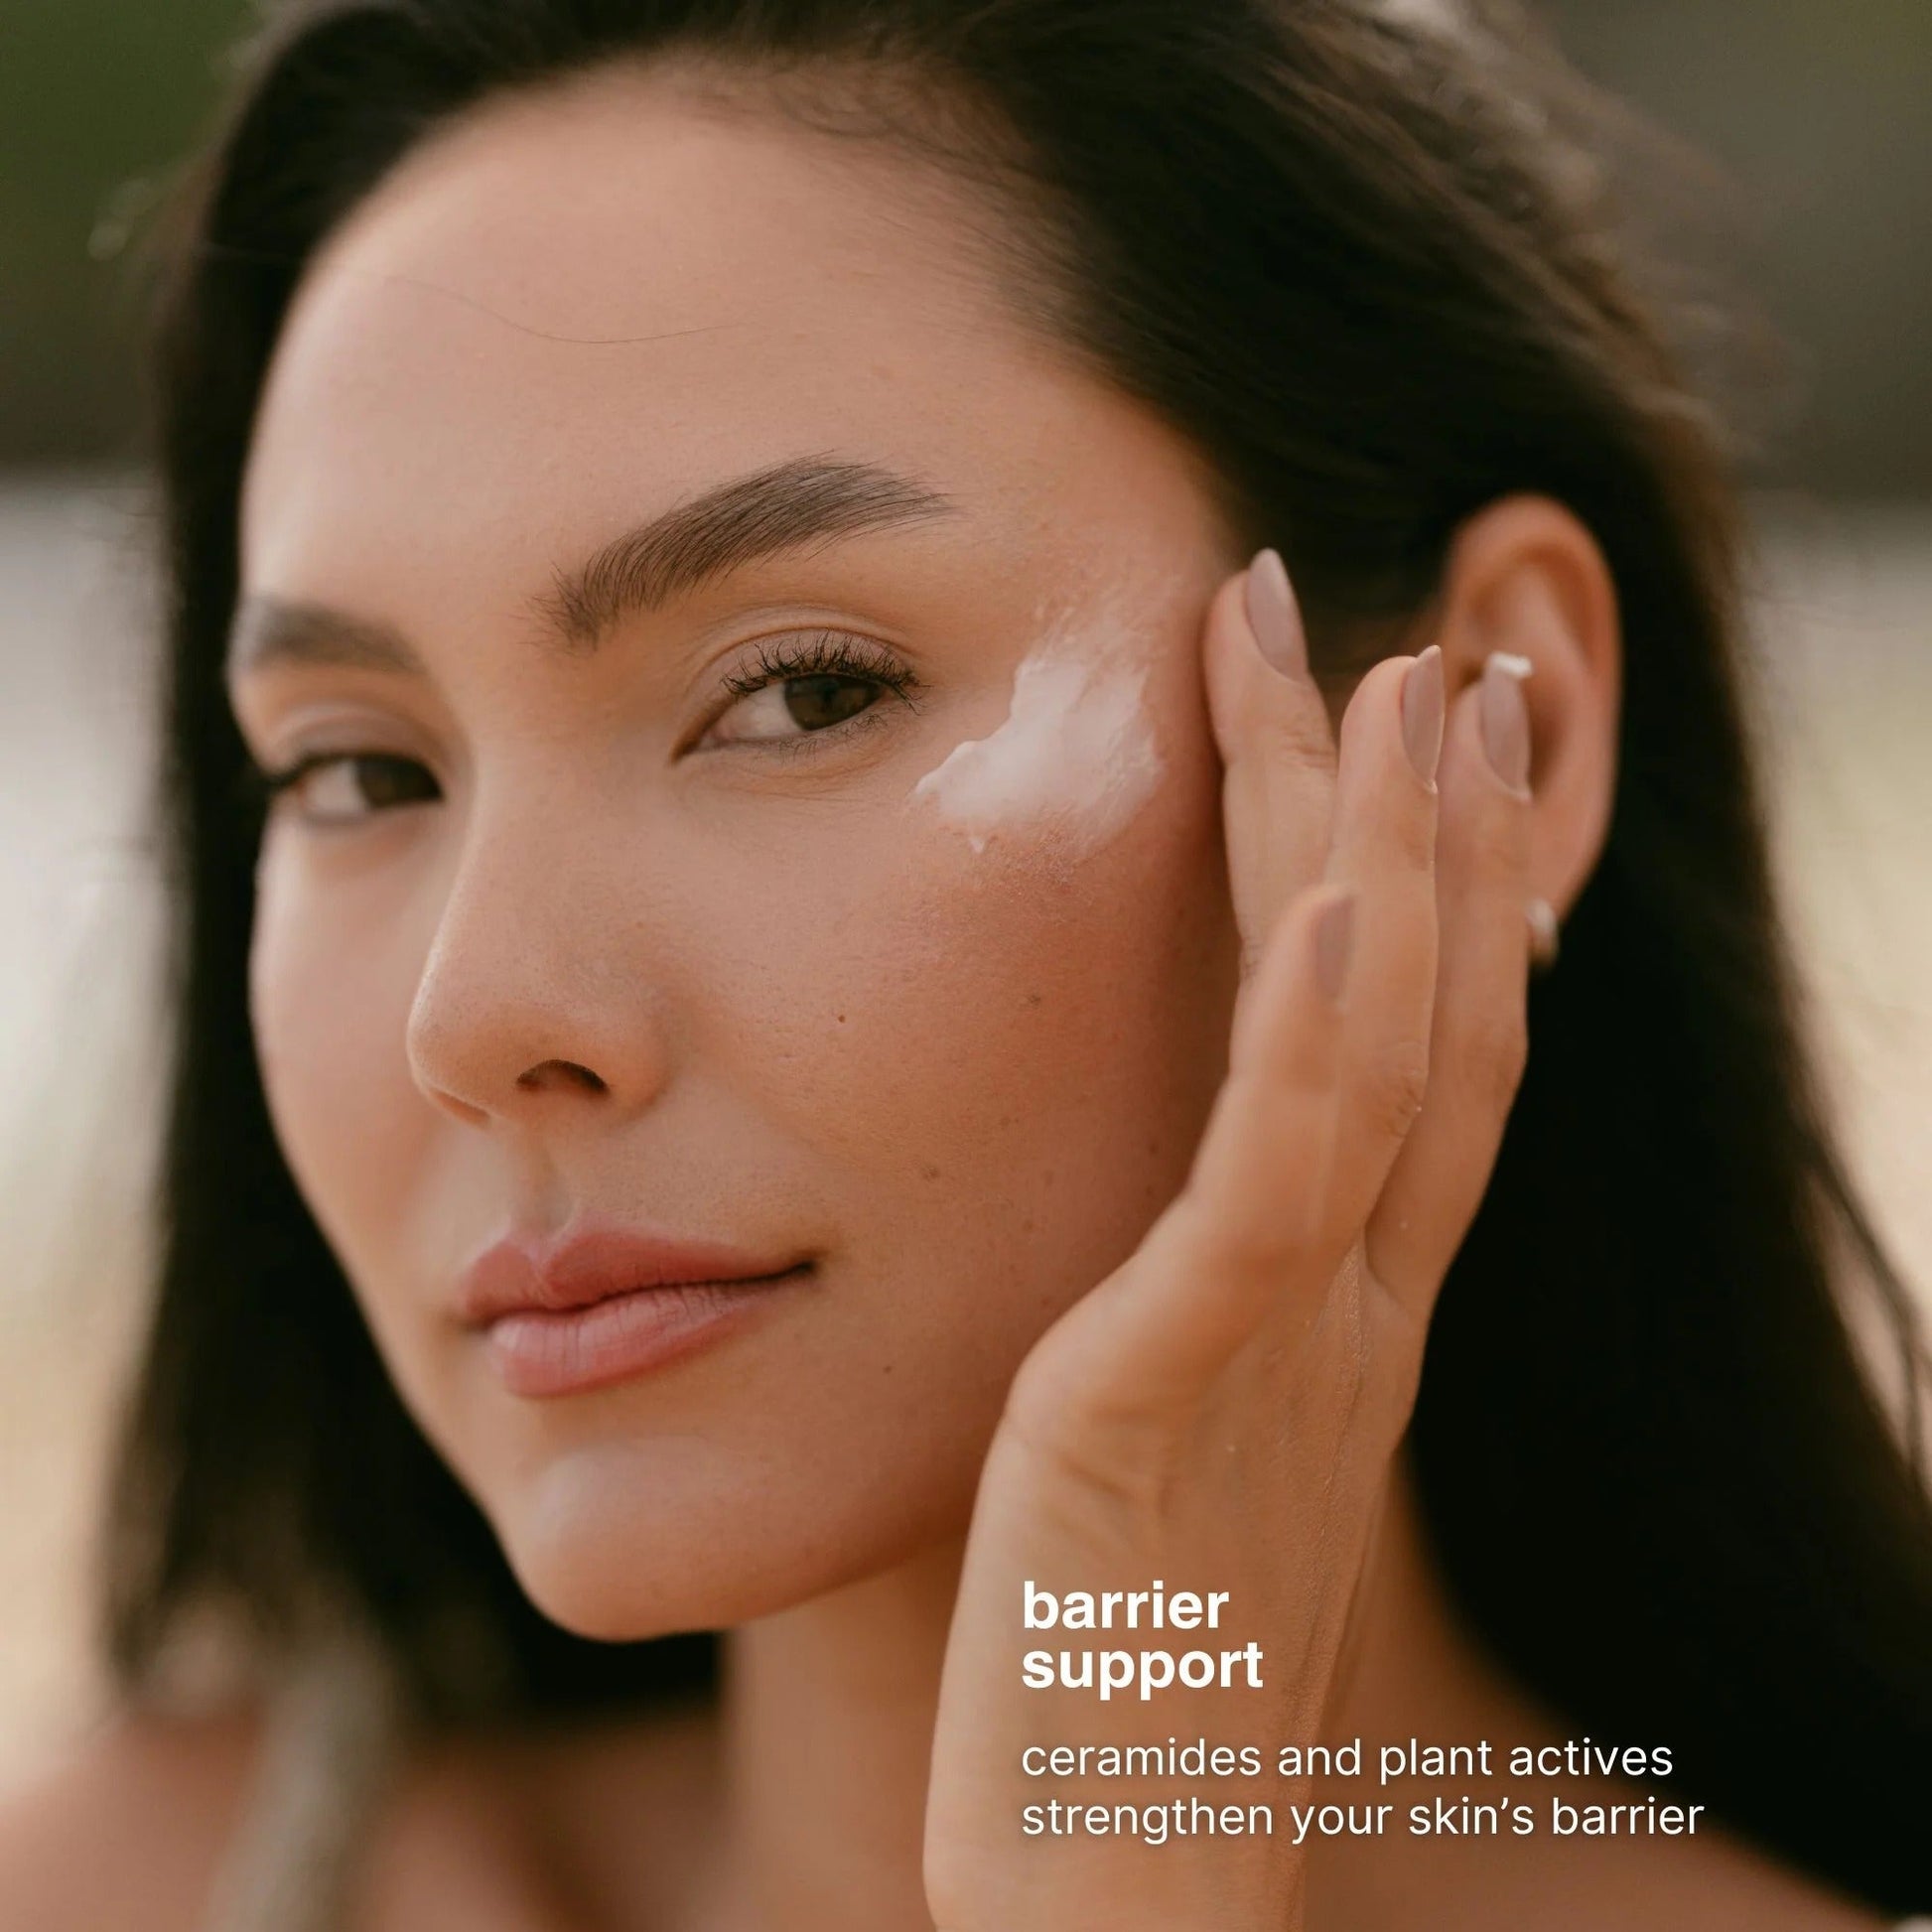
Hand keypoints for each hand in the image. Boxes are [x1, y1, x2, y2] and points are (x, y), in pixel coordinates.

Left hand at [922, 552, 1536, 1931]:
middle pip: (1423, 1015)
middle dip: (1426, 819)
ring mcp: (1292, 1344)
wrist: (1118, 1885)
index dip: (1434, 890)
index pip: (1416, 1057)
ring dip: (1401, 860)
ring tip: (1402, 676)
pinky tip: (1331, 902)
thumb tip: (1149, 1246)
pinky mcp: (1182, 1393)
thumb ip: (1179, 1332)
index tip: (1415, 738)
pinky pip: (1278, 1193)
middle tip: (1424, 638)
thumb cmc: (1116, 1678)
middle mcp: (1350, 1306)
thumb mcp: (1164, 1455)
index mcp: (1336, 1310)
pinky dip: (1321, 1042)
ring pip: (1385, 1060)